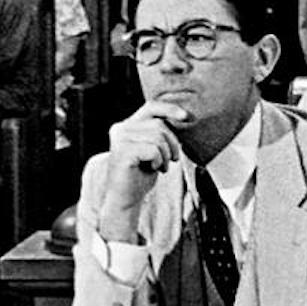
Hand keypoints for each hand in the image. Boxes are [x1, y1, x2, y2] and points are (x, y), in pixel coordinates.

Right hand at [97, 100, 191, 236]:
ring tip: (161, 166)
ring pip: (158, 137)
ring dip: (166, 155)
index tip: (186, 116)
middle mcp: (120, 128)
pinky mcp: (122, 152)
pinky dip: (159, 161)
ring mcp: (120, 139)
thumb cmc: (141, 174)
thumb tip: (182, 117)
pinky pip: (153, 150)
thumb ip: (160, 133)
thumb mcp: (153, 149)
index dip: (170, 109)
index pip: (151, 107)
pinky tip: (153, 169)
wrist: (125, 198)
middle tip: (172, 160)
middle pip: (159, 125)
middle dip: (172, 143)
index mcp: (127, 125)